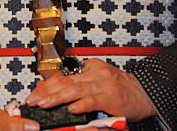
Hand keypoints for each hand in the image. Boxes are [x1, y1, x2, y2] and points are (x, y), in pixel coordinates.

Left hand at [25, 59, 155, 121]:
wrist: (143, 93)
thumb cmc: (119, 90)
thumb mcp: (97, 81)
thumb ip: (79, 85)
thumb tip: (56, 94)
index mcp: (90, 67)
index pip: (63, 75)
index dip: (47, 84)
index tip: (34, 93)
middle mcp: (95, 72)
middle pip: (66, 81)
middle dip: (47, 91)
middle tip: (33, 100)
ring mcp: (103, 83)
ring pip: (75, 89)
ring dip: (57, 98)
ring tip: (44, 104)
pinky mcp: (111, 96)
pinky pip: (92, 100)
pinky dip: (81, 105)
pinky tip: (70, 109)